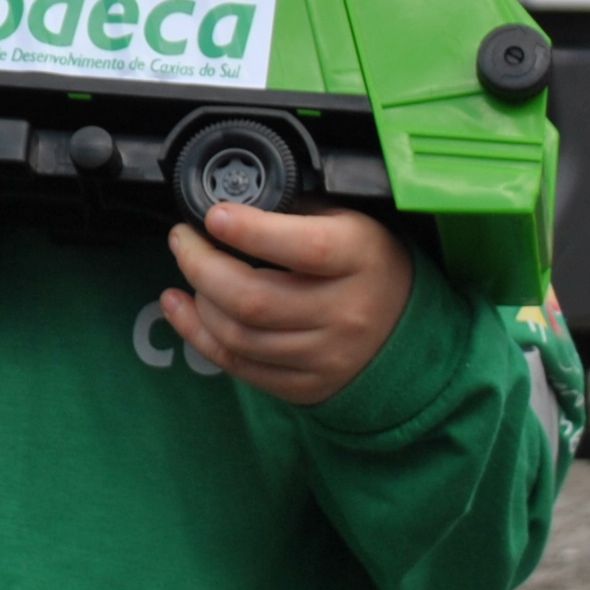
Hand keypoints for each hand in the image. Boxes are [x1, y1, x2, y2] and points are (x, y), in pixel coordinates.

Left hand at [161, 202, 415, 406]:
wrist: (408, 333)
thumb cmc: (368, 266)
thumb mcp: (352, 222)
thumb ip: (297, 211)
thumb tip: (234, 203)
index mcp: (361, 258)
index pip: (304, 248)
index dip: (251, 231)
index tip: (214, 215)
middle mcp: (346, 312)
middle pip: (254, 300)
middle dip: (201, 266)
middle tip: (183, 239)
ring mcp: (326, 356)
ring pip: (239, 337)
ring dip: (198, 301)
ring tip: (188, 271)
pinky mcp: (306, 386)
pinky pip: (240, 367)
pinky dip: (199, 336)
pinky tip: (182, 308)